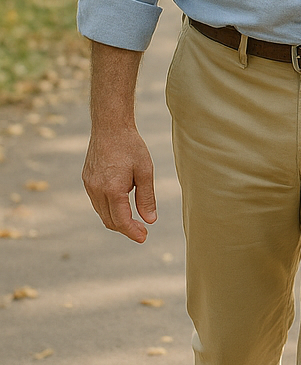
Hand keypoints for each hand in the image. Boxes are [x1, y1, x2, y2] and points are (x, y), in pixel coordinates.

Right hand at [83, 126, 156, 242]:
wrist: (110, 127)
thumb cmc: (131, 147)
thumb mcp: (145, 171)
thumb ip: (146, 198)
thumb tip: (150, 220)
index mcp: (112, 189)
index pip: (121, 220)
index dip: (133, 232)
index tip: (144, 237)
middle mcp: (97, 190)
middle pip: (110, 221)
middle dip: (126, 229)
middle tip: (142, 231)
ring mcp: (89, 185)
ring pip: (102, 213)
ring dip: (117, 220)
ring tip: (134, 220)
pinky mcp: (87, 180)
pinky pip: (97, 203)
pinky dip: (109, 209)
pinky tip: (122, 204)